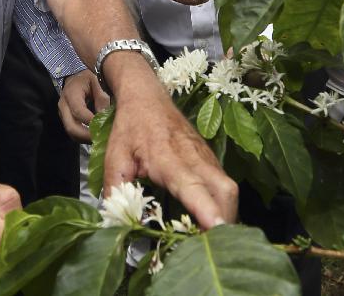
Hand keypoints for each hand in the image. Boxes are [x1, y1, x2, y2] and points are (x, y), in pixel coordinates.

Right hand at [58, 70, 110, 141]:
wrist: (74, 78)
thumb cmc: (86, 79)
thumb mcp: (96, 82)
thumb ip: (101, 98)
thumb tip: (103, 117)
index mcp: (71, 94)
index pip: (79, 111)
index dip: (91, 121)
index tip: (104, 126)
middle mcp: (63, 106)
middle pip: (71, 127)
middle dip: (87, 136)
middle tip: (101, 138)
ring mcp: (63, 115)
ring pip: (71, 133)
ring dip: (85, 139)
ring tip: (99, 139)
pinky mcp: (66, 120)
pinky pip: (73, 133)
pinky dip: (83, 138)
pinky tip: (94, 137)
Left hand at [103, 70, 237, 229]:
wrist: (146, 96)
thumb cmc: (130, 127)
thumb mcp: (115, 158)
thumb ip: (116, 191)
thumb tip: (116, 223)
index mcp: (168, 157)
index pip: (192, 185)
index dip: (206, 208)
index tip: (216, 228)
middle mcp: (194, 157)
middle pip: (225, 190)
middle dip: (226, 221)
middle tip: (214, 248)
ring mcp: (206, 157)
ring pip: (229, 189)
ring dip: (227, 216)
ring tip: (213, 240)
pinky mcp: (210, 158)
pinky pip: (224, 184)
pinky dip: (224, 205)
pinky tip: (212, 221)